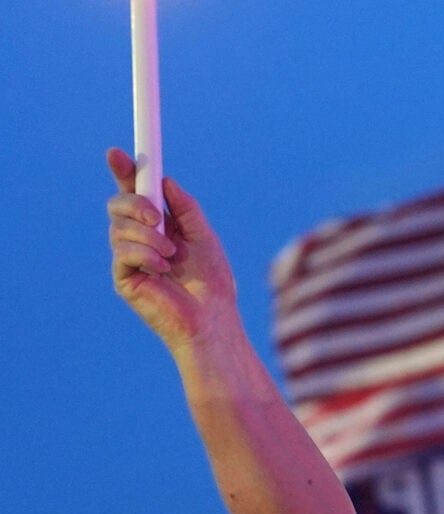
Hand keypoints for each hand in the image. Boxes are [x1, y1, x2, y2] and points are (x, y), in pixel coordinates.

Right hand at [106, 148, 239, 354]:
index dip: (124, 172)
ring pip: (119, 226)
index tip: (118, 153)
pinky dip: (146, 255)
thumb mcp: (204, 235)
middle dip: (135, 203)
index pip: (134, 193)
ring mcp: (128, 258)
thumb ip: (186, 208)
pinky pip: (122, 252)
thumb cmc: (212, 282)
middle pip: (118, 204)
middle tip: (157, 216)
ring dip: (149, 236)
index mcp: (157, 226)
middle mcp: (138, 238)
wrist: (212, 318)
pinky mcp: (123, 277)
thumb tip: (165, 180)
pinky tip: (164, 269)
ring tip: (173, 254)